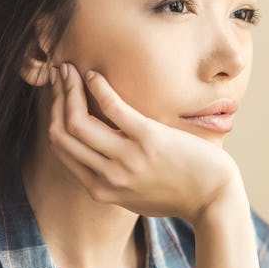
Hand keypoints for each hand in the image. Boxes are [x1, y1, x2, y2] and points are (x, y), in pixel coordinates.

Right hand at [47, 62, 239, 223]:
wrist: (214, 198)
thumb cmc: (180, 193)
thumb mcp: (136, 196)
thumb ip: (113, 180)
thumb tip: (97, 156)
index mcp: (101, 189)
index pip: (61, 149)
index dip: (54, 118)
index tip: (58, 96)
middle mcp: (108, 176)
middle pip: (62, 133)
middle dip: (56, 99)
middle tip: (59, 75)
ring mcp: (128, 159)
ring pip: (77, 121)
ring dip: (69, 89)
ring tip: (70, 69)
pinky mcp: (150, 139)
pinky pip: (113, 108)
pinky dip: (98, 88)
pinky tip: (94, 75)